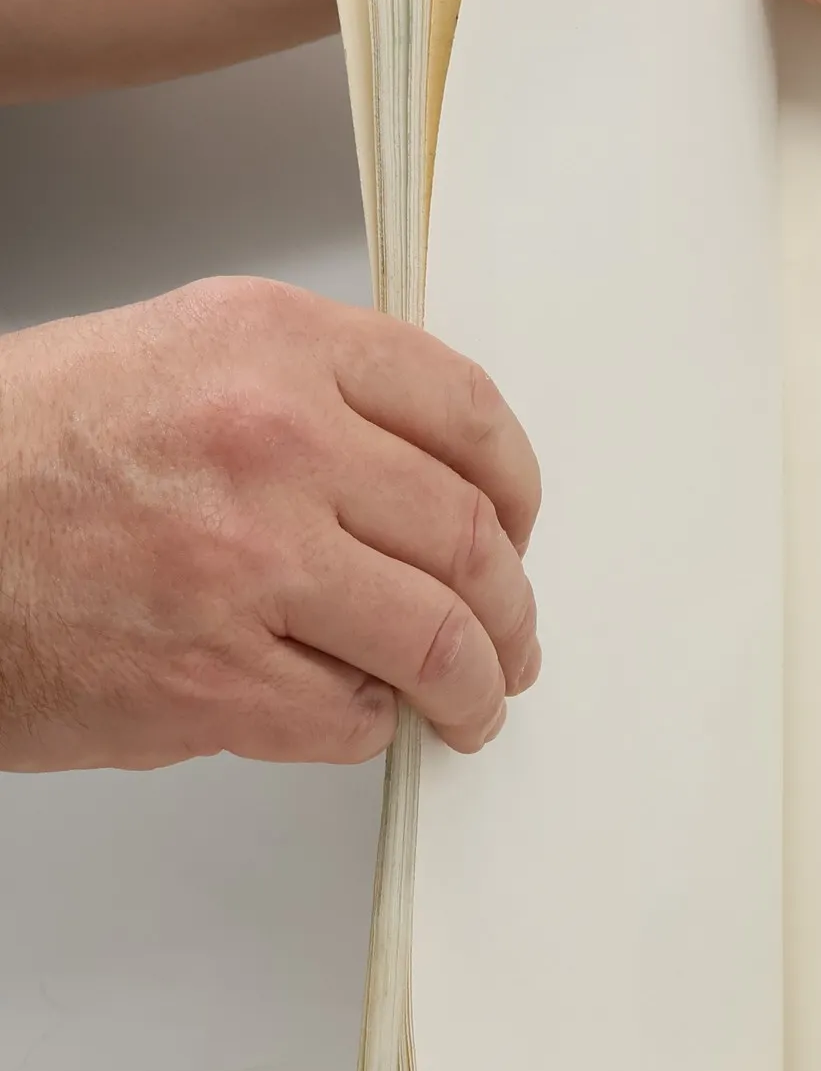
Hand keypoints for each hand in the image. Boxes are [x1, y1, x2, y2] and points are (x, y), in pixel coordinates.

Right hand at [0, 278, 541, 771]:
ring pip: (438, 640)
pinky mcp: (215, 678)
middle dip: (511, 606)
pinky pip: (351, 717)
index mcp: (272, 345)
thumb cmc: (23, 454)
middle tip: (511, 639)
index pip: (466, 411)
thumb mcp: (178, 358)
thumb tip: (433, 482)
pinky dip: (369, 725)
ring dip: (474, 685)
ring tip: (474, 701)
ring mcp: (250, 564)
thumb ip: (315, 398)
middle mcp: (277, 442)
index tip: (520, 526)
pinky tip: (352, 713)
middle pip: (472, 538)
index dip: (518, 485)